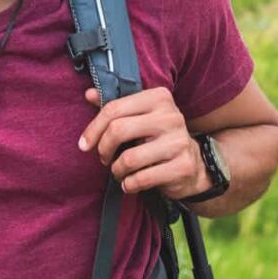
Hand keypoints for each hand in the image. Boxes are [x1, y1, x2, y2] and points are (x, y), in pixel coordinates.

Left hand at [78, 87, 210, 198]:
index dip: (93, 129)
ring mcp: (179, 142)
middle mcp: (171, 116)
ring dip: (117, 170)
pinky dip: (129, 184)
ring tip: (119, 172)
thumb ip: (115, 107)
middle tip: (103, 158)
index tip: (84, 145)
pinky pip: (141, 179)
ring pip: (129, 159)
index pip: (114, 109)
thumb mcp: (138, 118)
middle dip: (103, 149)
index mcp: (159, 98)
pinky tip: (130, 183)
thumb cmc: (157, 138)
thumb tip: (89, 94)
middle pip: (118, 130)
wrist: (192, 163)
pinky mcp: (182, 167)